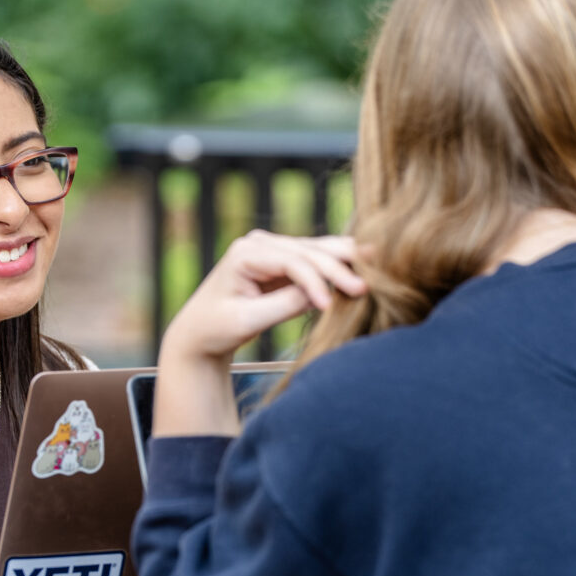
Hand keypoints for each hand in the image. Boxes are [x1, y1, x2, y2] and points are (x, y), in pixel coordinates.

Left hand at [153, 232, 365, 437]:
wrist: (200, 332)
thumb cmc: (216, 328)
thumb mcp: (247, 321)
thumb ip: (282, 306)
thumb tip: (319, 297)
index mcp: (245, 253)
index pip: (290, 261)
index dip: (314, 281)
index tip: (328, 306)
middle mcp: (260, 243)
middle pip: (308, 251)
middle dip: (338, 268)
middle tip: (366, 286)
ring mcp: (273, 249)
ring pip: (316, 251)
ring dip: (344, 262)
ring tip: (376, 267)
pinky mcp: (283, 261)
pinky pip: (316, 261)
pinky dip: (337, 267)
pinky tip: (361, 268)